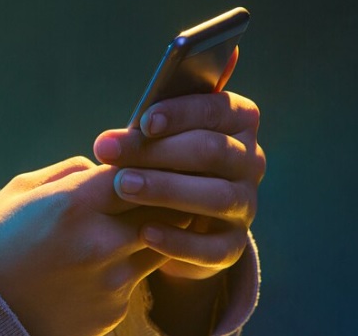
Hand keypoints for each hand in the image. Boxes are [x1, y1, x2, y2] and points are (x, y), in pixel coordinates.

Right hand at [0, 157, 191, 335]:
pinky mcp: (113, 310)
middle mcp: (101, 243)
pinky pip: (138, 278)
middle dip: (160, 196)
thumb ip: (72, 172)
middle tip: (149, 191)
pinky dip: (126, 267)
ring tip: (123, 226)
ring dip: (151, 231)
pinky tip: (96, 266)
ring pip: (162, 244)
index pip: (139, 172)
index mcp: (75, 204)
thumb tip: (107, 168)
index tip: (137, 165)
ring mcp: (112, 281)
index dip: (142, 165)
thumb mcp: (23, 189)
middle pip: (164, 208)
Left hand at [93, 91, 264, 280]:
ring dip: (166, 190)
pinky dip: (179, 241)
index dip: (180, 114)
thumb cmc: (162, 160)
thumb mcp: (155, 141)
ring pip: (217, 196)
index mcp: (236, 122)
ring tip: (123, 186)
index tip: (145, 123)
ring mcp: (245, 204)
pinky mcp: (235, 244)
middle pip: (212, 151)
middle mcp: (249, 161)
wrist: (177, 215)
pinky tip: (145, 232)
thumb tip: (108, 144)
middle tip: (111, 154)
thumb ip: (139, 137)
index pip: (216, 109)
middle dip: (159, 152)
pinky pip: (214, 248)